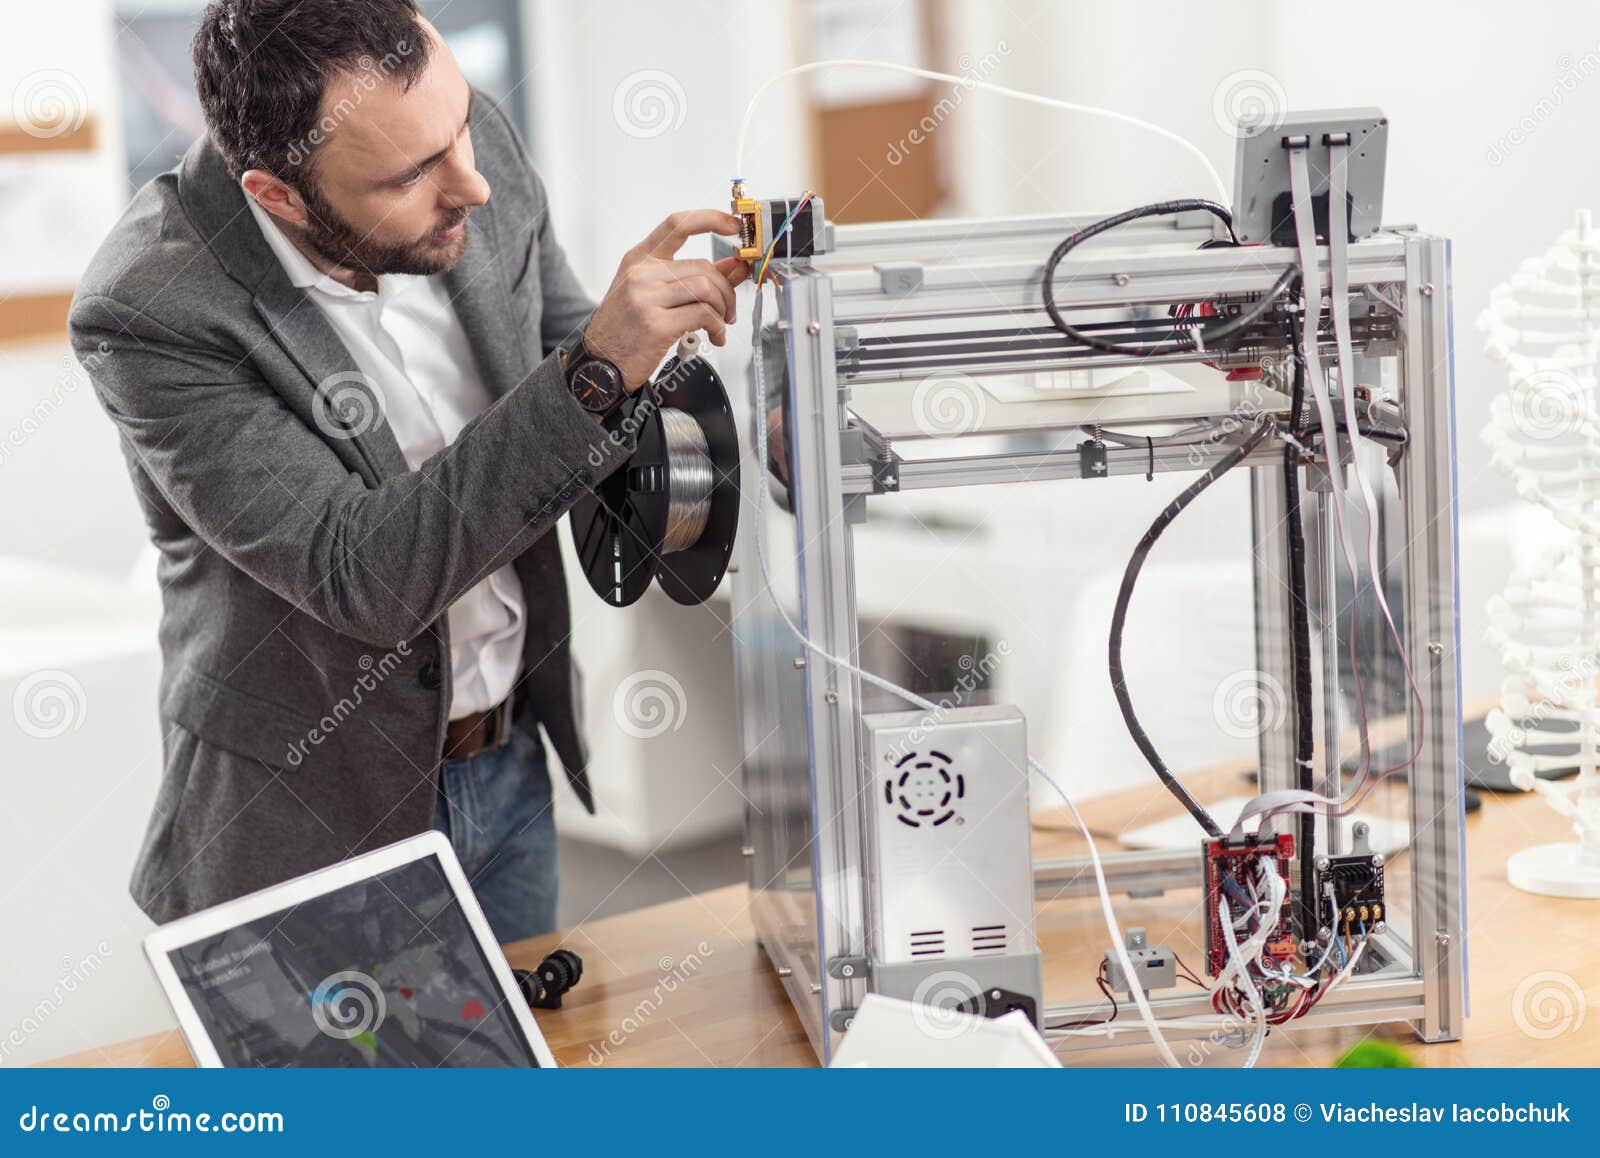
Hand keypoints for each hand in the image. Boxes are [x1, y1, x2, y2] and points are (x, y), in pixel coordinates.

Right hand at [582, 209, 750, 390]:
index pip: (677, 224)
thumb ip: (692, 277)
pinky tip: (714, 336)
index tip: (733, 224)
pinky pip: (703, 315)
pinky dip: (718, 327)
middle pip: (703, 266)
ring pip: (706, 288)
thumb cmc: (626, 329)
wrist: (600, 363)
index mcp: (639, 259)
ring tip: (720, 324)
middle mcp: (641, 274)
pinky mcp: (657, 324)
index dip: (710, 218)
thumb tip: (734, 267)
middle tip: (729, 309)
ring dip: (723, 308)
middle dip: (726, 289)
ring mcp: (647, 298)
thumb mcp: (653, 294)